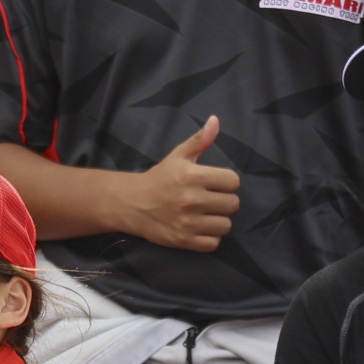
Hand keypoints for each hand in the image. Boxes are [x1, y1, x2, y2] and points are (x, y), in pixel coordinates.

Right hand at [119, 117, 240, 251]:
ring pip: (226, 225)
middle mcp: (192, 199)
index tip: (213, 184)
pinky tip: (198, 228)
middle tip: (207, 200)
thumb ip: (200, 140)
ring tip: (203, 215)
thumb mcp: (177, 156)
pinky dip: (208, 238)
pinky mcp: (184, 240)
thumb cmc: (158, 178)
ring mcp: (188, 222)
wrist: (129, 203)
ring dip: (217, 221)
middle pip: (233, 204)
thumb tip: (216, 120)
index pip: (234, 181)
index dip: (225, 182)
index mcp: (193, 176)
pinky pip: (214, 243)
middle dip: (222, 201)